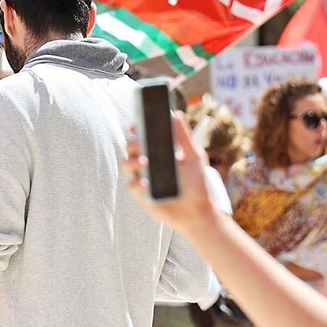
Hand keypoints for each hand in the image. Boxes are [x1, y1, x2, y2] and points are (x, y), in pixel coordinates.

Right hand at [122, 112, 216, 234]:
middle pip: (132, 149)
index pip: (144, 137)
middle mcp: (148, 164)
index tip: (135, 125)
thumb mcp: (194, 157)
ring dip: (132, 161)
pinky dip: (137, 183)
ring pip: (128, 165)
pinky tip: (146, 183)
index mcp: (159, 153)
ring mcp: (143, 179)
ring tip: (144, 162)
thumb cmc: (196, 184)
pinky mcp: (141, 195)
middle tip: (140, 143)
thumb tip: (175, 114)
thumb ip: (184, 137)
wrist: (198, 212)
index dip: (137, 130)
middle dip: (132, 144)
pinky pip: (132, 186)